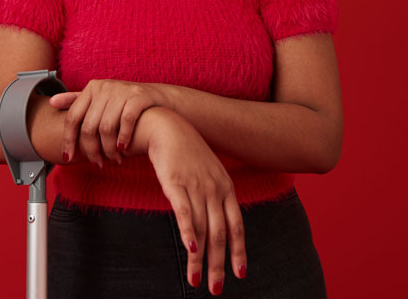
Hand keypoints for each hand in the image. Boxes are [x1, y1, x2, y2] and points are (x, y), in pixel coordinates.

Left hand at [49, 79, 170, 166]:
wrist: (160, 99)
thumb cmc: (126, 103)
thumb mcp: (101, 99)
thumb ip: (77, 100)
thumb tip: (51, 102)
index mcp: (92, 88)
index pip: (73, 118)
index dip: (68, 140)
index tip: (68, 157)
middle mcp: (105, 87)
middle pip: (89, 126)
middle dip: (91, 149)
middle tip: (97, 163)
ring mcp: (123, 90)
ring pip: (107, 127)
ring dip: (109, 149)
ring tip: (113, 159)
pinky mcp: (140, 96)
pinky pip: (127, 121)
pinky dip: (124, 138)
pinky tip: (124, 149)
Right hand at [142, 107, 246, 293]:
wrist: (167, 126)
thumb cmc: (185, 153)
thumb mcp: (207, 174)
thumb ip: (213, 197)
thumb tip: (212, 221)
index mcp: (226, 189)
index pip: (236, 227)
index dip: (239, 252)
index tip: (240, 274)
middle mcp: (215, 190)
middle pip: (220, 234)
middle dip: (218, 265)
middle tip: (216, 289)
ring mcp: (197, 187)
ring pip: (202, 229)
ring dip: (199, 259)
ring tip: (196, 281)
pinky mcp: (176, 183)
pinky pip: (185, 212)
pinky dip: (188, 232)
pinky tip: (191, 249)